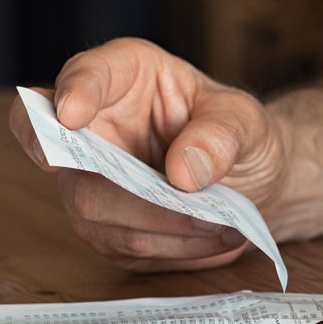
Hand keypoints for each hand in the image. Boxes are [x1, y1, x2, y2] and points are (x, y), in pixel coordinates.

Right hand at [8, 38, 287, 271]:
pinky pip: (122, 245)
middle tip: (190, 198)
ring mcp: (89, 180)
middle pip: (70, 157)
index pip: (83, 75)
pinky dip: (171, 248)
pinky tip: (211, 238)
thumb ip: (220, 135)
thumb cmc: (237, 134)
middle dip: (128, 188)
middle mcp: (94, 126)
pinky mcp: (104, 227)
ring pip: (93, 211)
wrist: (251, 181)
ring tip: (221, 225)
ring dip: (162, 225)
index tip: (72, 115)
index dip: (73, 92)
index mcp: (122, 75)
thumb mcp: (245, 120)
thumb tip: (183, 170)